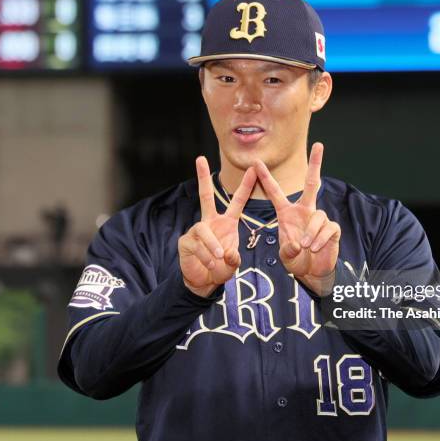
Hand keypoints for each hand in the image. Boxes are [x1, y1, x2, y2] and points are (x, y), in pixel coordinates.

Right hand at [179, 157, 256, 297]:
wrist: (203, 282)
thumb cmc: (221, 268)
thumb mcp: (232, 262)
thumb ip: (234, 258)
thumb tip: (227, 254)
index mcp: (227, 223)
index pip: (237, 202)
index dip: (246, 186)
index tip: (253, 169)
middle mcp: (210, 222)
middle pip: (205, 196)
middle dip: (202, 177)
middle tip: (200, 158)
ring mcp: (196, 230)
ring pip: (204, 231)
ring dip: (213, 246)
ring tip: (219, 260)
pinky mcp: (186, 241)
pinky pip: (197, 245)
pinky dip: (205, 256)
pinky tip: (210, 264)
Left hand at [255, 143, 340, 295]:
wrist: (313, 273)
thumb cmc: (296, 260)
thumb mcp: (286, 257)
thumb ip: (287, 250)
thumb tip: (297, 244)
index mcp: (287, 213)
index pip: (275, 192)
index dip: (265, 177)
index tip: (256, 162)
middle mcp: (304, 211)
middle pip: (312, 183)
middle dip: (316, 164)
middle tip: (319, 144)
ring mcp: (319, 218)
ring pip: (317, 216)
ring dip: (310, 232)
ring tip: (306, 246)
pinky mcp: (332, 228)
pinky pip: (327, 228)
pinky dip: (320, 238)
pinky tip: (315, 247)